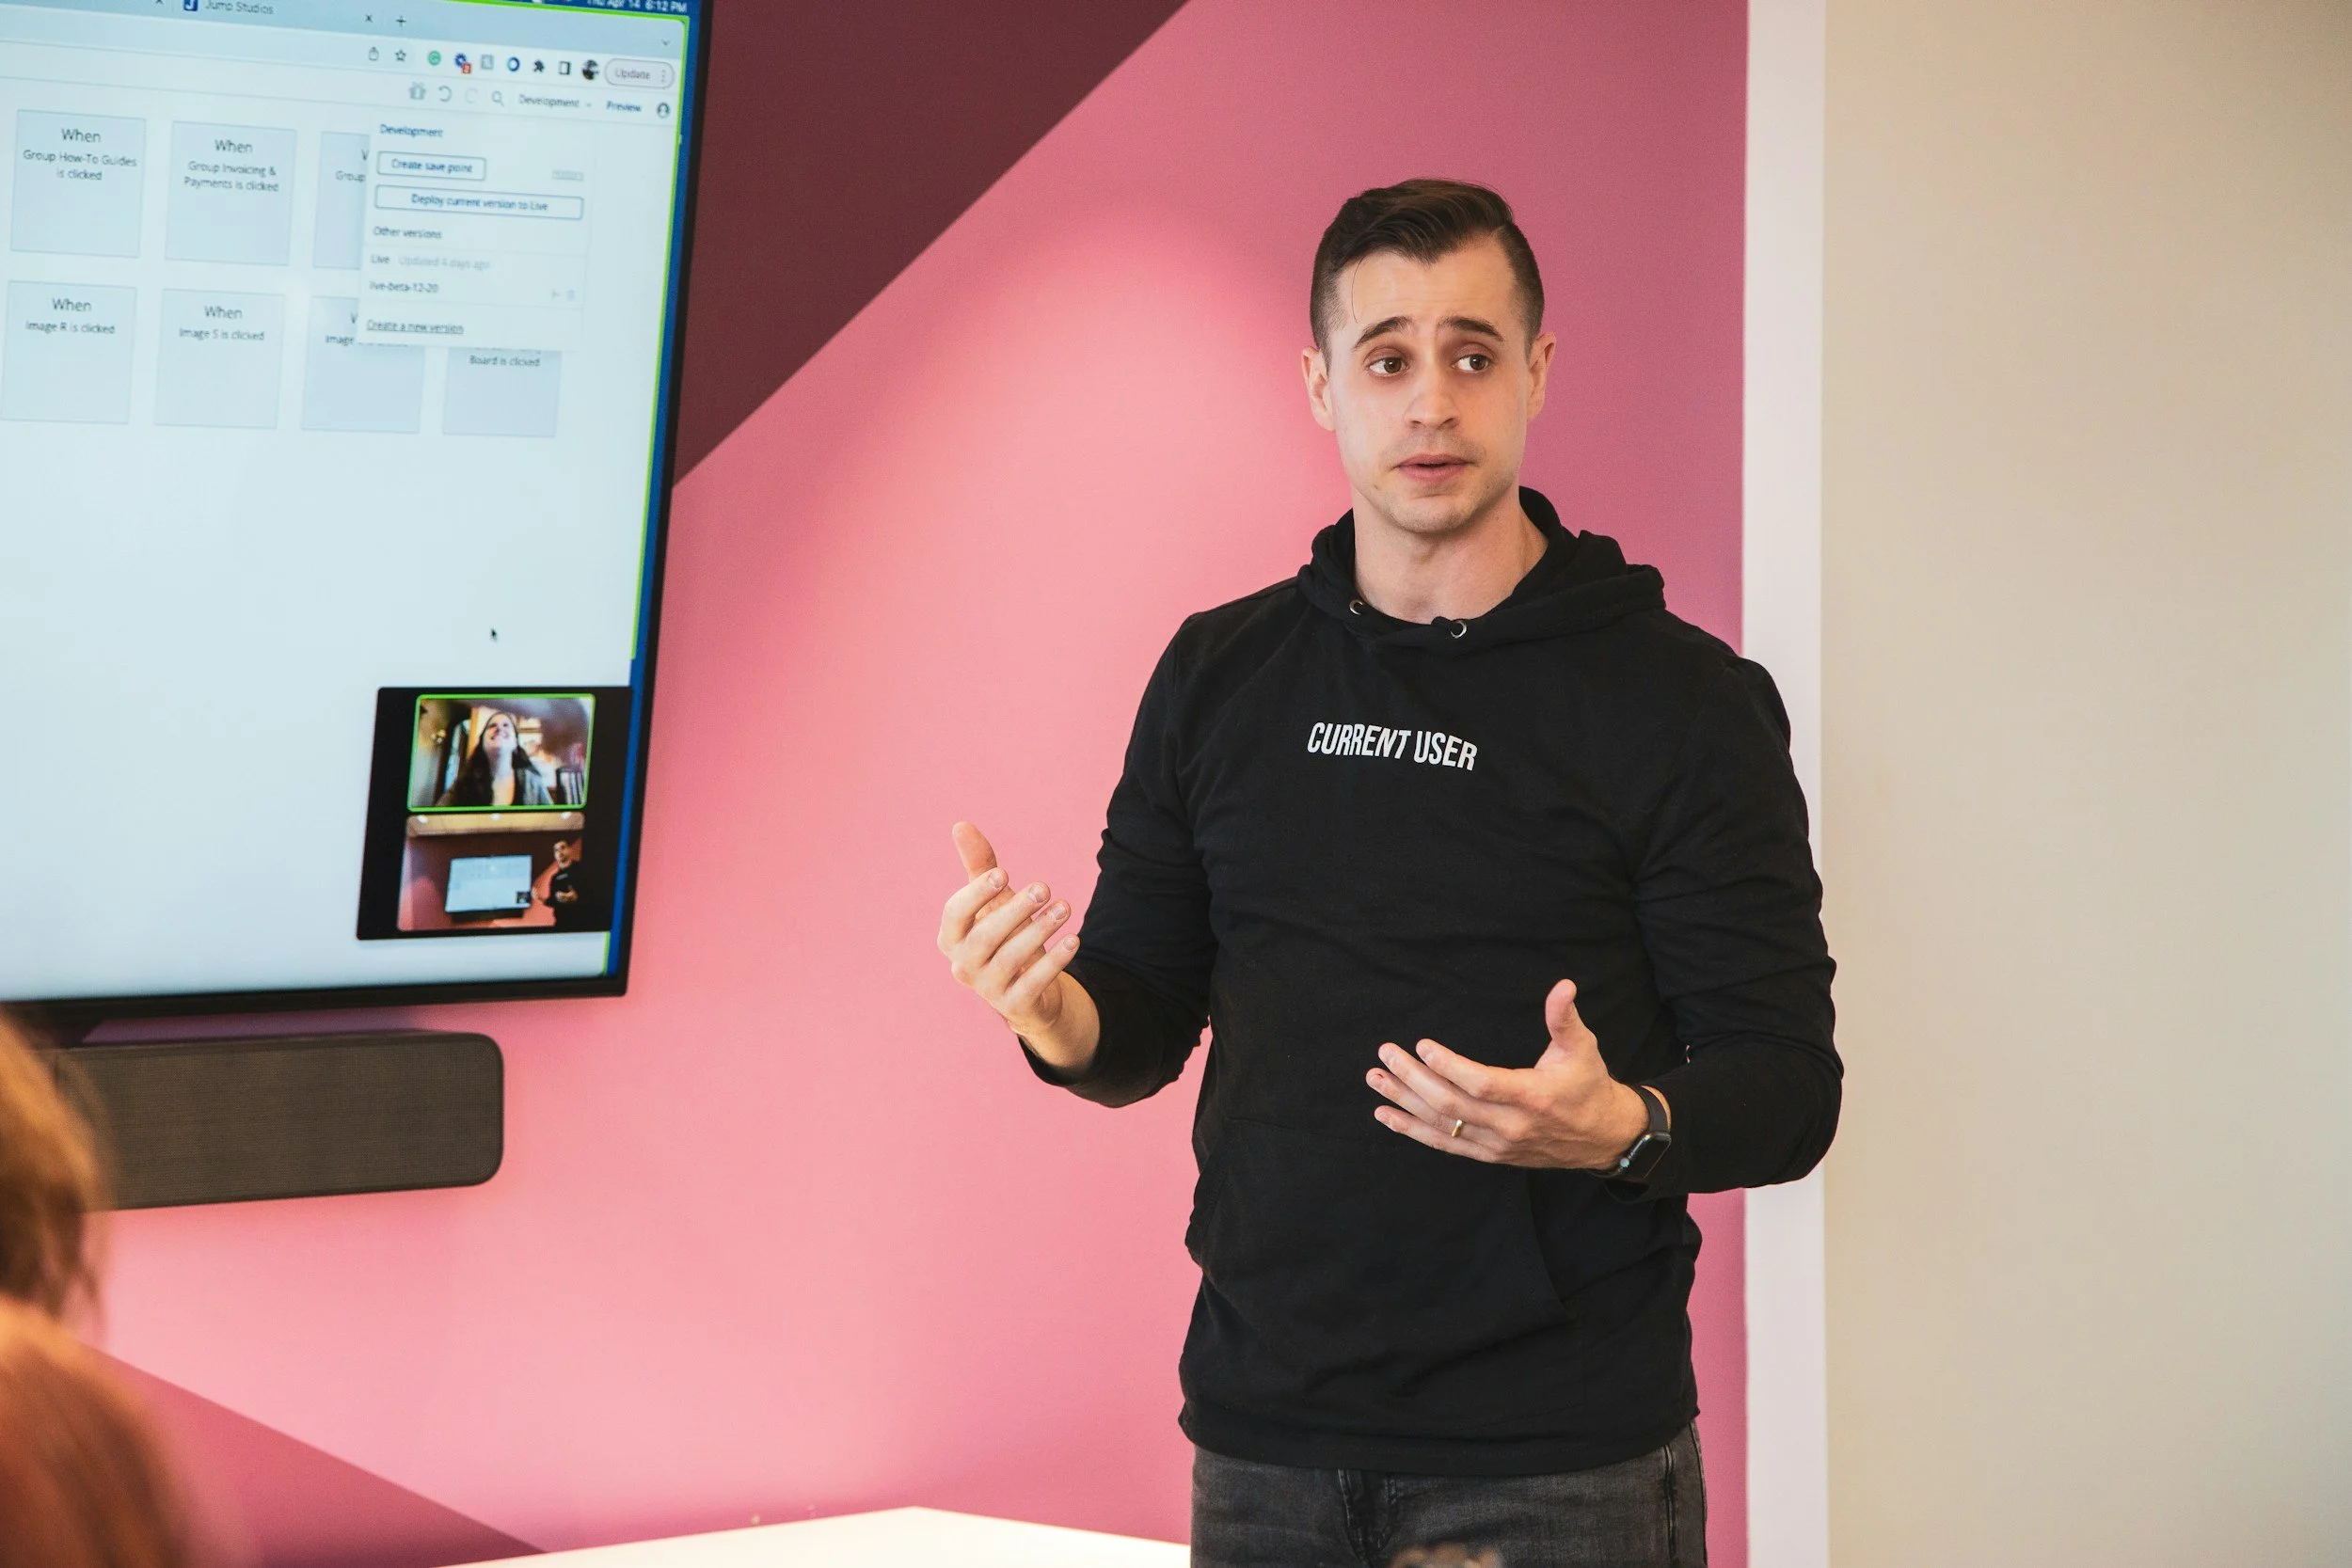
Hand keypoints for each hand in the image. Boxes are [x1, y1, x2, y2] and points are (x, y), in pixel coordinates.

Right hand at [936, 822, 1093, 1066]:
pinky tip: (1074, 939)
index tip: (1003, 872)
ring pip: (1011, 959)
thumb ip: (979, 866)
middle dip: (1016, 910)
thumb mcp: (992, 900)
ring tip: (1066, 906)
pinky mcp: (1014, 1006)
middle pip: (985, 937)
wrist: (1025, 988)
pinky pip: (1033, 984)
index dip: (976, 894)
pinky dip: (1054, 961)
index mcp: (951, 937)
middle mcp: (962, 965)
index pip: (954, 914)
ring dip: (1040, 931)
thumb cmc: (1003, 933)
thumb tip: (961, 825)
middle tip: (1045, 886)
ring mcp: (987, 989)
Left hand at [1366, 980, 1661, 1170]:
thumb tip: (1563, 986)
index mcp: (1531, 1097)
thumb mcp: (1583, 1048)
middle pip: (1451, 1105)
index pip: (1480, 1084)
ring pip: (1443, 1126)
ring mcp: (1497, 1145)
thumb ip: (1565, 1019)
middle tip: (1385, 1055)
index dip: (1448, 1067)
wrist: (1603, 1138)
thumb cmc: (1588, 1086)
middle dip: (1412, 1079)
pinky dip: (1413, 1131)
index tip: (1422, 1046)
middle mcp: (1510, 1126)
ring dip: (1404, 1103)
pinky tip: (1387, 1115)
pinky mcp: (1490, 1155)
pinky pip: (1445, 1145)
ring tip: (1375, 1081)